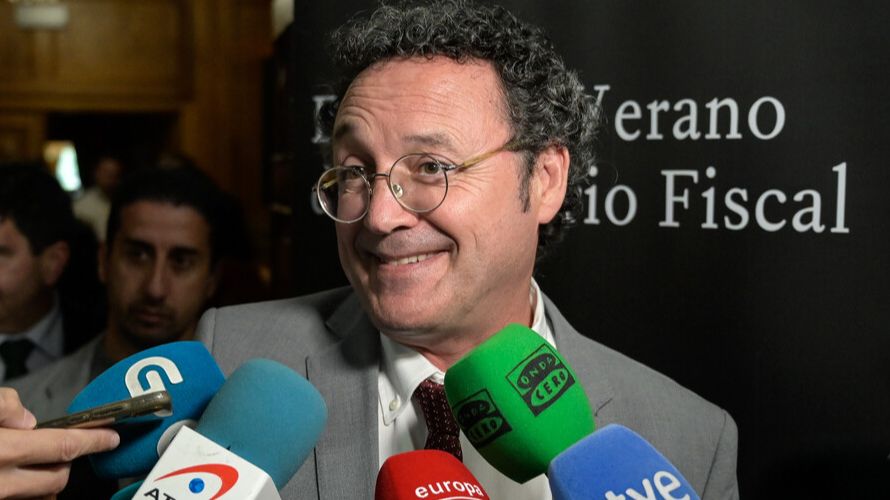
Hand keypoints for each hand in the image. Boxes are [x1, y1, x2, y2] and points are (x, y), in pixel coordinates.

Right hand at [0, 388, 119, 498]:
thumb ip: (5, 407)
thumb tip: (28, 420)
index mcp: (2, 451)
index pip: (63, 446)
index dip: (94, 441)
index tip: (111, 438)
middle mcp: (1, 483)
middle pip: (56, 479)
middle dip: (67, 462)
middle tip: (66, 445)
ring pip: (37, 494)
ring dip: (43, 478)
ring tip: (34, 459)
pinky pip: (18, 499)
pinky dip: (24, 489)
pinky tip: (16, 472)